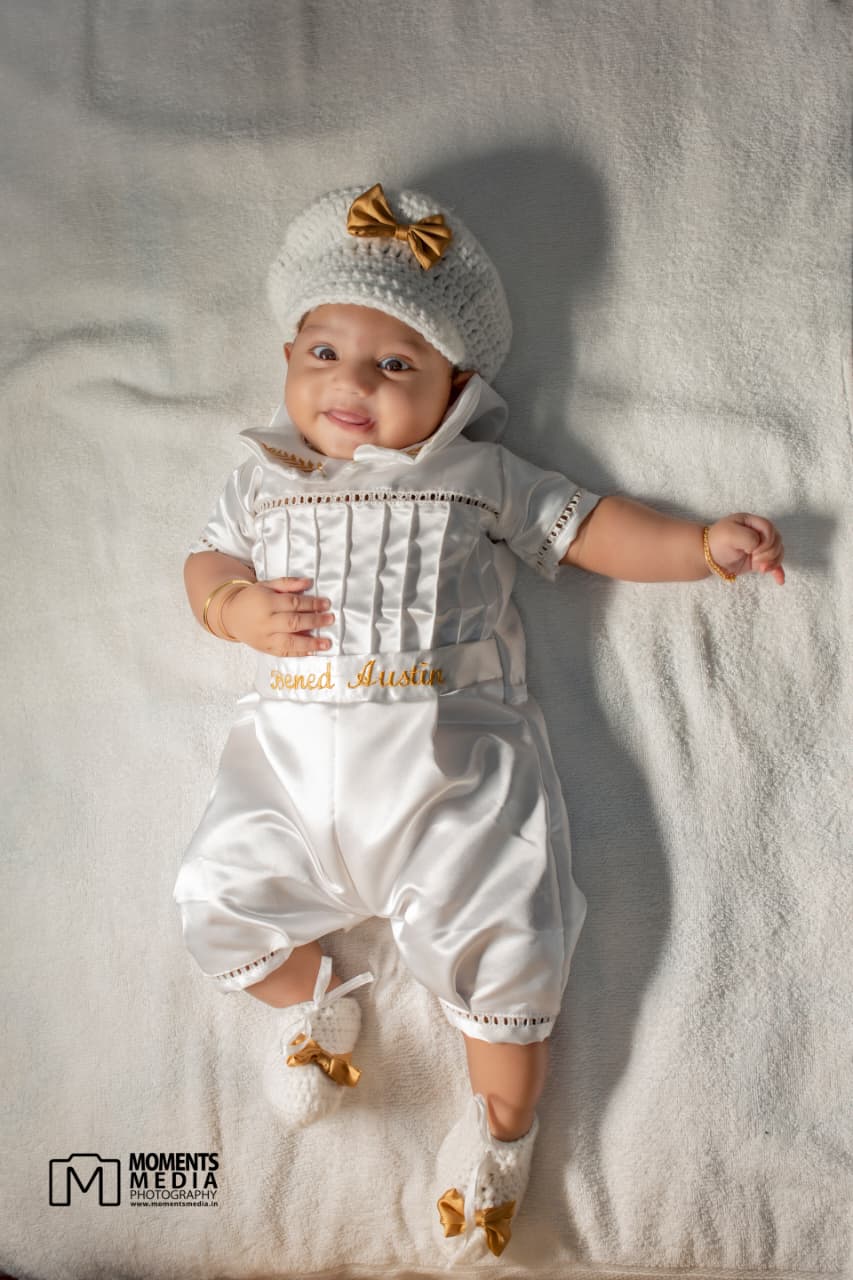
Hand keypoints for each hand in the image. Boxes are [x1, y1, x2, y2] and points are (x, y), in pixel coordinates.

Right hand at [219, 577, 335, 655]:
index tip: (326, 604)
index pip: (293, 603)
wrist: (230, 615)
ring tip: (327, 643)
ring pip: (289, 641)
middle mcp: (266, 622)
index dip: (312, 604)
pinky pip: (283, 652)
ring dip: (310, 643)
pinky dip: (299, 653)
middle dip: (314, 621)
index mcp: (266, 603)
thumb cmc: (252, 598)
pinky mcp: (264, 649)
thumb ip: (288, 583)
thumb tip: (308, 582)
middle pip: (294, 622)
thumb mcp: (267, 585)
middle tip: (330, 619)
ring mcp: (265, 638)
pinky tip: (312, 652)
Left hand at [707, 514, 785, 584]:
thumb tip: (759, 547)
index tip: (753, 550)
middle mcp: (759, 533)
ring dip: (773, 562)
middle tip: (755, 559)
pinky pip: (774, 564)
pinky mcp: (759, 560)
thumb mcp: (730, 534)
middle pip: (776, 540)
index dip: (766, 541)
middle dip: (769, 552)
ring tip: (761, 569)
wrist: (707, 557)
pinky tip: (779, 580)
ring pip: (778, 552)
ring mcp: (760, 547)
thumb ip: (749, 537)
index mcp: (752, 522)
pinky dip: (778, 571)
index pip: (769, 528)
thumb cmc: (717, 542)